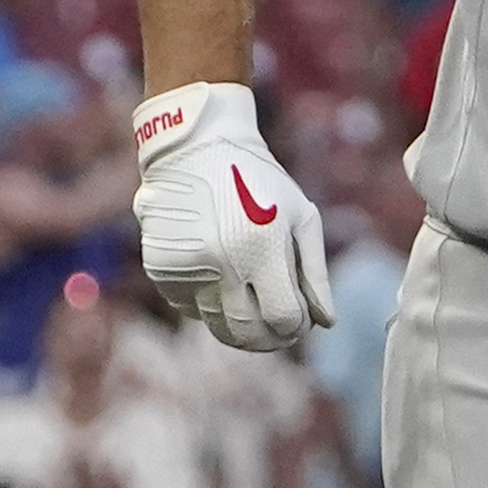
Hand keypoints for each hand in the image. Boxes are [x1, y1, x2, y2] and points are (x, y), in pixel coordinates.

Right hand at [130, 81, 336, 352]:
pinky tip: (219, 282)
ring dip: (239, 327)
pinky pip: (189, 308)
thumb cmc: (259, 181)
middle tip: (280, 330)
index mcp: (260, 248)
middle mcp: (220, 263)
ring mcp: (187, 268)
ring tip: (253, 308)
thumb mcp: (300, 217)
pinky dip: (208, 306)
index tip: (299, 321)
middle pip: (248, 333)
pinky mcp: (162, 269)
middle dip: (270, 339)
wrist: (194, 148)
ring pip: (217, 326)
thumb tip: (326, 322)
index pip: (283, 318)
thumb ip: (314, 273)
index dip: (295, 328)